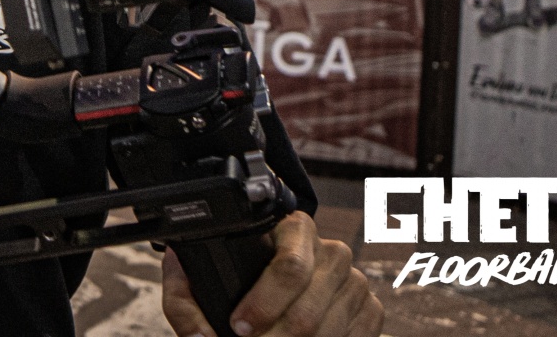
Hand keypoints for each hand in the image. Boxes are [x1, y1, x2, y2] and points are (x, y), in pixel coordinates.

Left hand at [162, 213, 379, 336]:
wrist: (278, 302)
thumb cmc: (239, 295)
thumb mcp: (202, 291)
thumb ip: (185, 298)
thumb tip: (192, 315)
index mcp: (293, 229)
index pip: (291, 266)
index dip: (264, 304)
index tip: (239, 327)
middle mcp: (331, 252)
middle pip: (309, 307)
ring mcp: (355, 282)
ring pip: (330, 328)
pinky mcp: (371, 310)